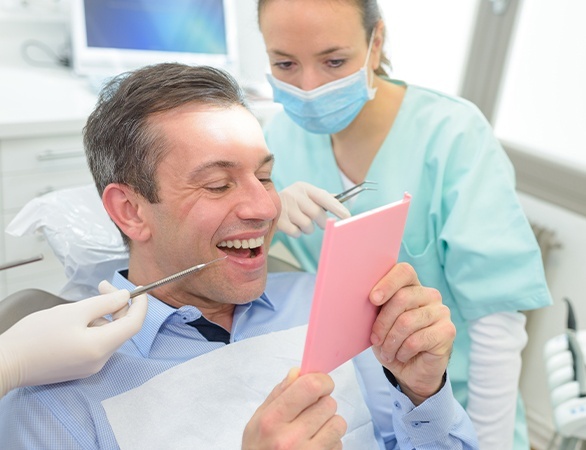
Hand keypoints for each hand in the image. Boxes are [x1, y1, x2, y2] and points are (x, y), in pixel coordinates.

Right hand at [0, 281, 146, 396]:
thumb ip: (104, 303)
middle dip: (118, 305)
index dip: (141, 305)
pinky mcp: (79, 368)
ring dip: (104, 316)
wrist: (7, 362)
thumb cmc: (37, 335)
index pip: (135, 324)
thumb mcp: (74, 312)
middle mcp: (100, 361)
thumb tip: (126, 297)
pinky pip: (97, 344)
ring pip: (109, 335)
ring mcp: (90, 367)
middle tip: (103, 286)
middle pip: (122, 329)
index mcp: (101, 347)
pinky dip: (95, 328)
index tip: (140, 289)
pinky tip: (78, 319)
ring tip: (84, 303)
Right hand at [242, 368, 346, 448]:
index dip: (321, 381)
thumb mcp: (257, 421)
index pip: (310, 387)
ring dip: (329, 424)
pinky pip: (339, 444)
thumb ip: (278, 394)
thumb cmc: (258, 449)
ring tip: (313, 432)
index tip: (320, 385)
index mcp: (272, 420)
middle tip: (310, 413)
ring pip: (339, 423)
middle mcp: (290, 439)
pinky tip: (315, 447)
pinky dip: (331, 443)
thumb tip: (298, 372)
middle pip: (328, 403)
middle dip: (322, 404)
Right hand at [278, 182, 350, 236]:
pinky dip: (297, 232)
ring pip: (307, 225)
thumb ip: (322, 198)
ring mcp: (285, 207)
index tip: (347, 216)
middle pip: (317, 214)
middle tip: (320, 223)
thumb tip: (341, 200)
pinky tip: (291, 225)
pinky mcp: (278, 220)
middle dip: (322, 222)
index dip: (336, 207)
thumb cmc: (292, 202)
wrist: (263, 205)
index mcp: (303, 187)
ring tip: (300, 222)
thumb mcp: (305, 195)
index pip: (323, 197)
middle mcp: (294, 194)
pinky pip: (296, 232)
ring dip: (308, 228)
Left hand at [369, 263, 454, 404]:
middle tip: (375, 340)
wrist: (409, 370)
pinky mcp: (447, 331)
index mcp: (411, 286)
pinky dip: (403, 351)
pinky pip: (417, 340)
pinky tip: (402, 355)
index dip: (387, 283)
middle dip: (383, 323)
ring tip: (387, 352)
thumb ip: (376, 306)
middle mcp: (429, 294)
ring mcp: (441, 311)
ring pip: (407, 321)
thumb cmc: (391, 340)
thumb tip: (363, 295)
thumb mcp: (378, 322)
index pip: (404, 271)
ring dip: (391, 342)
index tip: (373, 299)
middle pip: (402, 298)